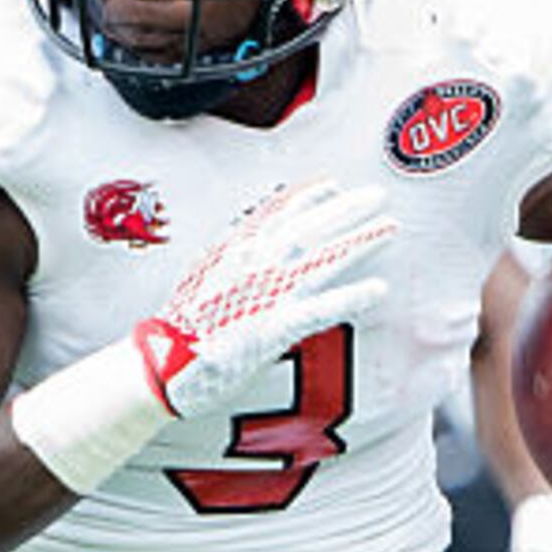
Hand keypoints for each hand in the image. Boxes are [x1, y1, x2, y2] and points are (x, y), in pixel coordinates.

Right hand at [146, 176, 395, 421]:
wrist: (161, 366)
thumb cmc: (182, 330)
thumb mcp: (204, 281)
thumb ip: (232, 263)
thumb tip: (248, 250)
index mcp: (234, 252)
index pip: (275, 215)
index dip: (306, 198)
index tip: (332, 185)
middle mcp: (252, 266)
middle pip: (307, 228)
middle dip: (345, 209)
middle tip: (376, 196)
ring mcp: (265, 295)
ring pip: (321, 260)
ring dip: (359, 241)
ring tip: (390, 228)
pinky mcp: (273, 328)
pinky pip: (320, 309)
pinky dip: (350, 297)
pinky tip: (378, 288)